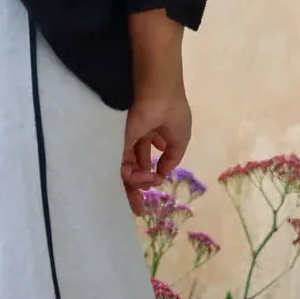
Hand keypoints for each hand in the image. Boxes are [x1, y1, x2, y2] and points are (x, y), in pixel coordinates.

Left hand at [120, 88, 191, 214]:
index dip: (151, 176)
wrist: (159, 93)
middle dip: (138, 187)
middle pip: (134, 168)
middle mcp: (138, 140)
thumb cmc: (173, 112)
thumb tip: (162, 173)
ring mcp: (127, 140)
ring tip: (147, 184)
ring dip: (136, 184)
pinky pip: (120, 164)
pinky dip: (130, 176)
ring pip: (127, 169)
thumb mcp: (180, 138)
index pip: (146, 161)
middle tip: (140, 206)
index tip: (156, 181)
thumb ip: (171, 158)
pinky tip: (142, 178)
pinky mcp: (119, 141)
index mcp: (152, 136)